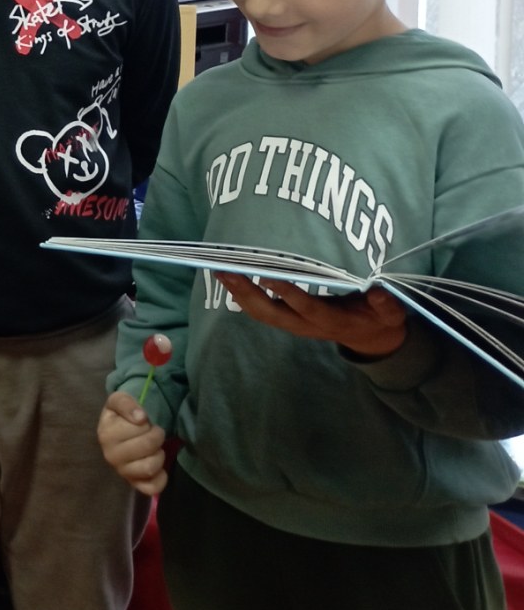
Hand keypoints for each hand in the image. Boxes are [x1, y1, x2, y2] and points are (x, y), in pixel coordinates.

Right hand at [98, 390, 167, 495]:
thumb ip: (126, 403)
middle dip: (156, 436)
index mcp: (106, 435)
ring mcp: (122, 472)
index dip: (147, 423)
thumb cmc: (119, 416)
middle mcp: (111, 457)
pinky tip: (159, 468)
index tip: (142, 422)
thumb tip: (140, 418)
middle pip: (148, 447)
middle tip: (152, 433)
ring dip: (159, 455)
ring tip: (154, 449)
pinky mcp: (134, 484)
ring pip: (150, 467)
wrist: (117, 431)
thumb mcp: (118, 400)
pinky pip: (152, 488)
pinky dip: (161, 478)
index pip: (140, 428)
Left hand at [216, 274, 407, 357]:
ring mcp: (295, 325)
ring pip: (261, 313)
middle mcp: (307, 325)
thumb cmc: (379, 320)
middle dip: (248, 293)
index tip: (269, 275)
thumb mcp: (390, 315)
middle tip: (227, 271)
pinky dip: (243, 296)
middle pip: (271, 313)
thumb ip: (386, 305)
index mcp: (332, 321)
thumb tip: (379, 291)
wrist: (370, 339)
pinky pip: (260, 311)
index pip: (306, 307)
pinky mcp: (288, 320)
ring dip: (239, 293)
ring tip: (220, 271)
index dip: (289, 294)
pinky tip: (229, 278)